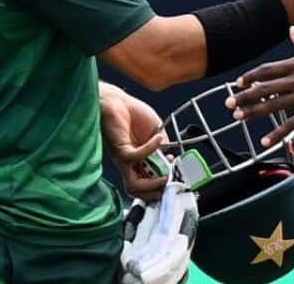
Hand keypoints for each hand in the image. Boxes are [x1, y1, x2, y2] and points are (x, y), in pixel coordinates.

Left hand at [99, 84, 167, 201]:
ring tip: (165, 175)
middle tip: (170, 182)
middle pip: (138, 191)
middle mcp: (130, 164)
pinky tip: (158, 139)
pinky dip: (151, 150)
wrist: (117, 101)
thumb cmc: (133, 114)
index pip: (148, 185)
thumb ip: (164, 147)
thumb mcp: (157, 132)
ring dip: (152, 184)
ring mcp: (123, 159)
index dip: (162, 185)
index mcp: (139, 162)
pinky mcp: (120, 149)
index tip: (176, 175)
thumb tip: (172, 160)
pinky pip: (136, 157)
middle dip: (157, 191)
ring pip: (133, 185)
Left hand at [224, 26, 293, 146]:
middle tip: (229, 103)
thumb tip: (291, 30)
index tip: (238, 83)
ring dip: (252, 112)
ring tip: (238, 118)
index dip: (250, 77)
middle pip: (264, 88)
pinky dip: (275, 133)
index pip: (267, 70)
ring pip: (272, 105)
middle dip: (244, 96)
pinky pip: (290, 124)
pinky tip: (264, 141)